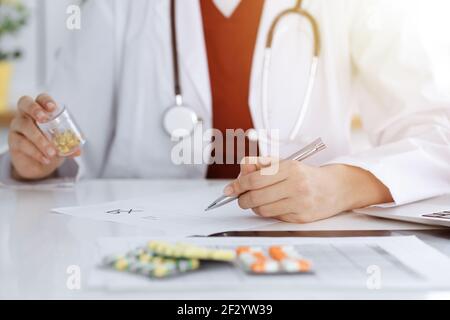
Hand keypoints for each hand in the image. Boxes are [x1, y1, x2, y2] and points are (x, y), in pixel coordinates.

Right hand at [8, 93, 79, 180]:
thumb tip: (78, 151)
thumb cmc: (51, 146)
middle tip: (44, 119)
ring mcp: (17, 126)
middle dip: (35, 109)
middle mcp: (26, 114)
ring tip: (52, 152)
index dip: (46, 100)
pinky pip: (22, 143)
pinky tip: (45, 159)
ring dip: (40, 140)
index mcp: (41, 111)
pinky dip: (36, 152)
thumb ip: (69, 145)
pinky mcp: (13, 140)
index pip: (41, 99)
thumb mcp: (62, 144)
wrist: (38, 163)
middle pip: (25, 103)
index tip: (53, 108)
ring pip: (25, 126)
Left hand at [225, 157, 392, 223]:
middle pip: (256, 196)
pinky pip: (274, 217)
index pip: (254, 179)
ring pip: (263, 210)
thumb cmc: (305, 175)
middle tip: (240, 197)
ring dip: (253, 207)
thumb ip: (261, 164)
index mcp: (290, 168)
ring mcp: (300, 203)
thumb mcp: (284, 163)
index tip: (229, 189)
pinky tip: (271, 205)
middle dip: (242, 199)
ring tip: (255, 200)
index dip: (238, 185)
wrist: (335, 188)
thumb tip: (241, 170)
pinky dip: (267, 212)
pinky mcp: (301, 218)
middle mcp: (296, 186)